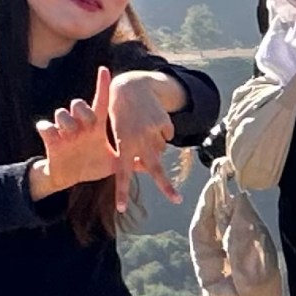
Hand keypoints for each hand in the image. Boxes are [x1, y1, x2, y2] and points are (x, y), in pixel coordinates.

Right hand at [32, 66, 120, 196]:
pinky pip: (45, 126)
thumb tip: (149, 164)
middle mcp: (80, 125)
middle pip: (79, 104)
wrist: (70, 176)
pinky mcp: (50, 139)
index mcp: (96, 126)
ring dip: (67, 121)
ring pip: (61, 112)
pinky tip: (53, 135)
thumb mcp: (113, 162)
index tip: (104, 70)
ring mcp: (64, 130)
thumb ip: (128, 161)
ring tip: (72, 134)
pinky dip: (48, 129)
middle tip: (89, 123)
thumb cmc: (93, 165)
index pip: (100, 102)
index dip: (102, 86)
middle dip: (83, 110)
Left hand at [106, 70, 181, 212]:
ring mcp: (153, 132)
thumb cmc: (119, 115)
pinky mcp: (164, 124)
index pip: (122, 173)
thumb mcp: (118, 134)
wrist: (129, 87)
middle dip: (166, 186)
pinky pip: (167, 136)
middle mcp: (139, 140)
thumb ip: (130, 152)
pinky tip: (153, 122)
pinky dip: (162, 133)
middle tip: (177, 200)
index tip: (121, 208)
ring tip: (144, 130)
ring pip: (161, 150)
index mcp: (122, 145)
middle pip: (155, 168)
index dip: (121, 191)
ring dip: (156, 146)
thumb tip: (146, 168)